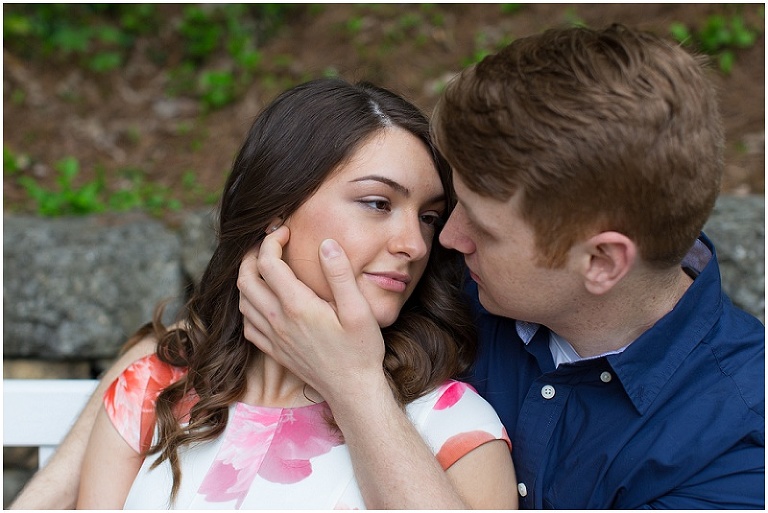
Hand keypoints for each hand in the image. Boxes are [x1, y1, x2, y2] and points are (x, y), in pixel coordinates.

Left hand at [237, 226, 386, 406]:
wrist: (352, 390)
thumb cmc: (360, 350)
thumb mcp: (359, 310)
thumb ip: (340, 275)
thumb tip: (326, 244)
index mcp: (297, 306)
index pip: (268, 262)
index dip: (271, 240)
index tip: (285, 230)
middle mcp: (278, 321)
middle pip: (245, 278)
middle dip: (252, 254)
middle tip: (268, 243)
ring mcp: (273, 338)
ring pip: (242, 300)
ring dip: (247, 277)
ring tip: (264, 265)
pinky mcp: (274, 351)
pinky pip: (247, 324)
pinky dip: (248, 304)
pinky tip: (264, 299)